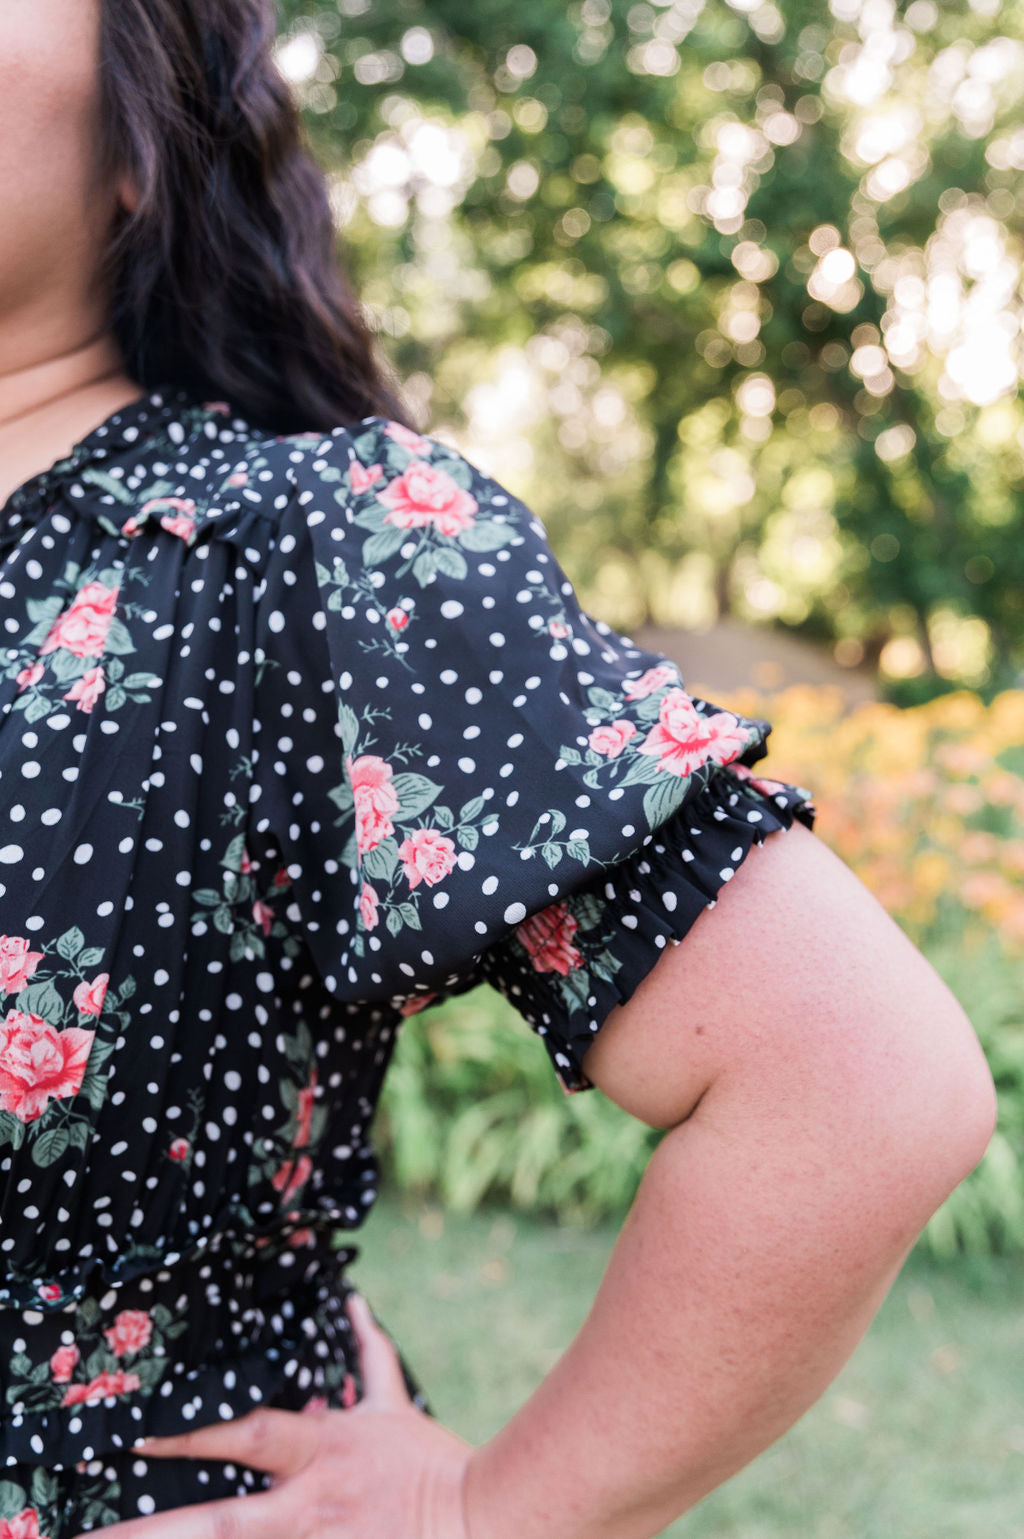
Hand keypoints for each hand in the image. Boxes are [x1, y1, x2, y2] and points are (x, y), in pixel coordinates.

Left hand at [74, 1292, 474, 1538]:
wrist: (485, 1520)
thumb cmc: (432, 1462)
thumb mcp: (393, 1405)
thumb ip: (367, 1357)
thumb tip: (355, 1305)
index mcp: (321, 1449)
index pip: (244, 1435)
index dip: (188, 1436)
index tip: (134, 1442)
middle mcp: (309, 1504)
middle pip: (220, 1525)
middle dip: (154, 1536)